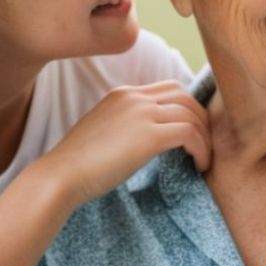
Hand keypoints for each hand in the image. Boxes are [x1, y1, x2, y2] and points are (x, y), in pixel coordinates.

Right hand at [38, 81, 211, 204]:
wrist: (60, 176)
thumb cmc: (77, 165)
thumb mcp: (105, 133)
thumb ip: (127, 126)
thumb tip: (147, 140)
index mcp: (123, 94)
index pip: (168, 88)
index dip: (187, 107)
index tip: (193, 130)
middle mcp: (134, 97)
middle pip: (185, 96)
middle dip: (200, 119)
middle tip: (204, 144)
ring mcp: (142, 113)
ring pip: (192, 114)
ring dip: (205, 137)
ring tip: (204, 159)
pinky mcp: (149, 135)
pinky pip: (190, 134)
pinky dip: (201, 149)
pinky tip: (200, 165)